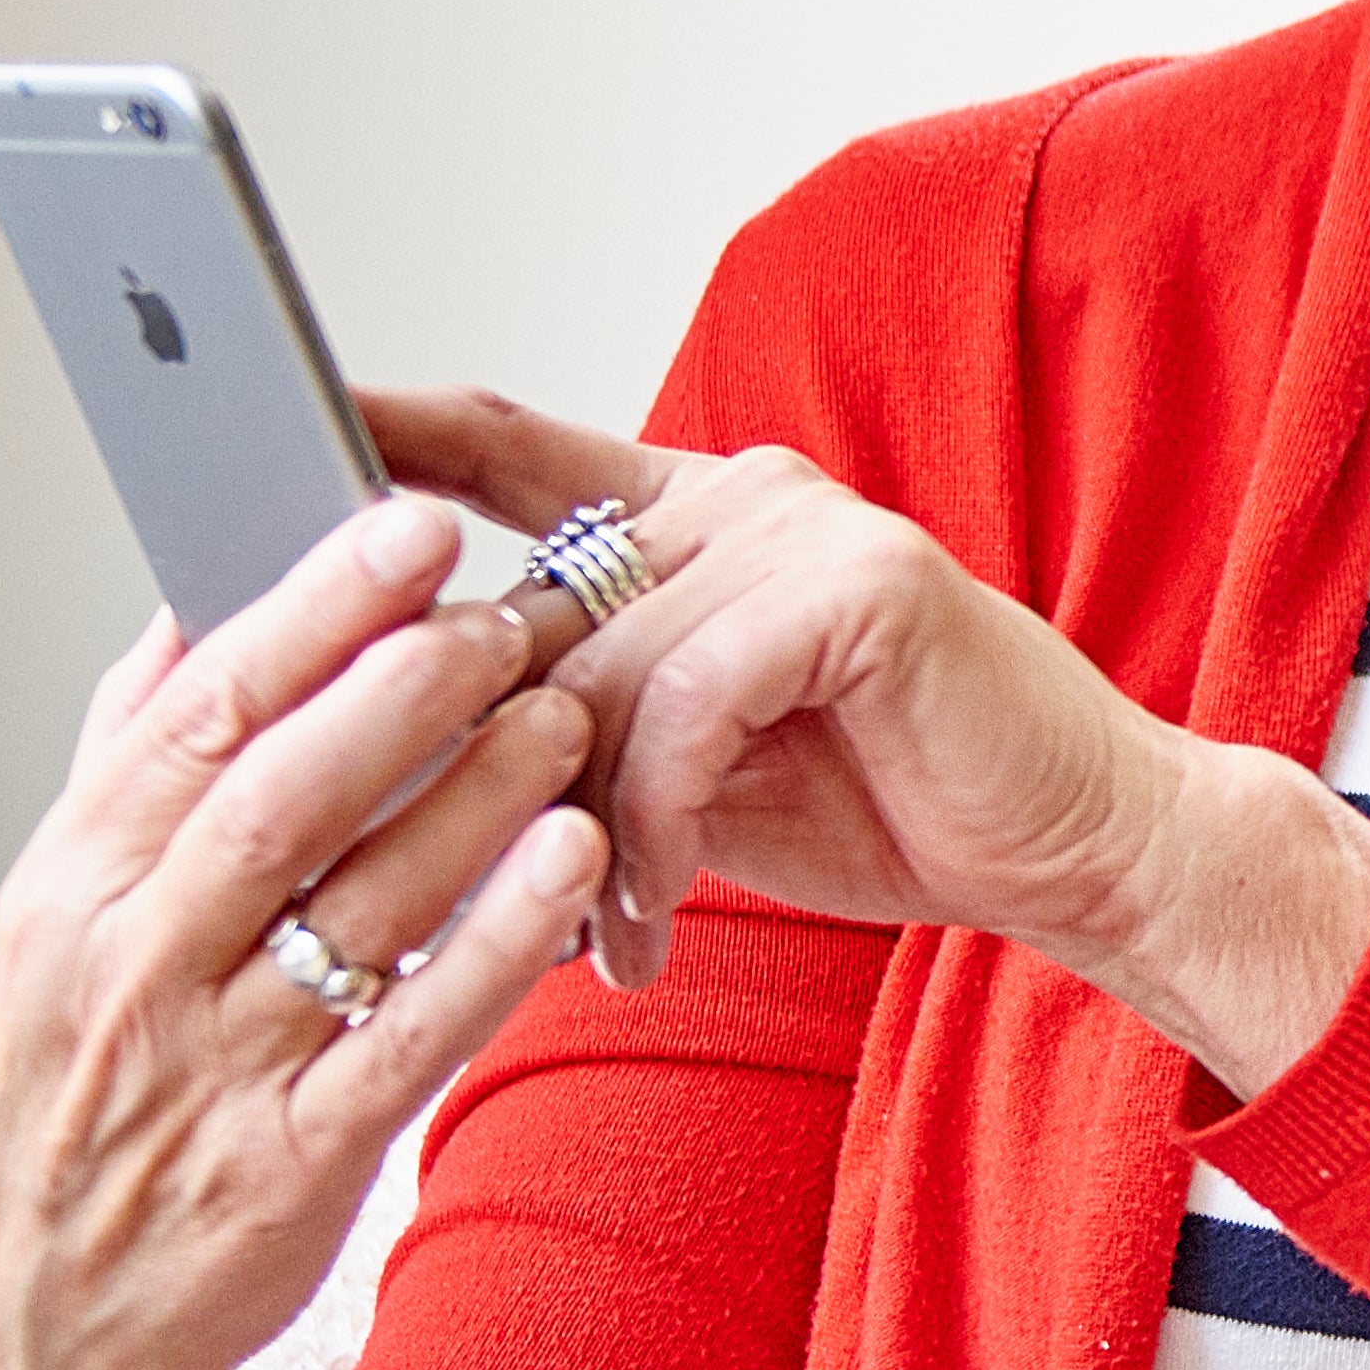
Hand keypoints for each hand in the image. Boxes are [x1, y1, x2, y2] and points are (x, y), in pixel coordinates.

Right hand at [0, 498, 605, 1369]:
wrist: (24, 1350)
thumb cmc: (52, 1116)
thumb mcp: (43, 939)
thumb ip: (121, 777)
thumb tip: (193, 616)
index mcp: (66, 894)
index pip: (192, 716)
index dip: (308, 609)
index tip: (404, 520)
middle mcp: (128, 971)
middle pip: (277, 792)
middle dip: (404, 684)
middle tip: (515, 601)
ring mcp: (208, 1073)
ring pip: (355, 903)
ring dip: (477, 795)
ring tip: (574, 705)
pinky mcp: (291, 1167)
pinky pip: (411, 1036)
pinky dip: (496, 945)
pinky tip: (577, 867)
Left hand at [365, 389, 1369, 1093]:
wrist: (1081, 843)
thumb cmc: (893, 803)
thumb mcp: (699, 762)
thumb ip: (588, 722)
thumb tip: (423, 753)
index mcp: (697, 516)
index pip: (514, 451)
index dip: (397, 434)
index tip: (289, 429)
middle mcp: (741, 493)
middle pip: (528, 606)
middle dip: (470, 753)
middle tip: (429, 885)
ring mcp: (803, 525)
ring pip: (594, 674)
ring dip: (571, 835)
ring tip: (591, 940)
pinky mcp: (857, 585)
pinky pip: (684, 708)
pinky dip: (652, 833)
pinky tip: (654, 924)